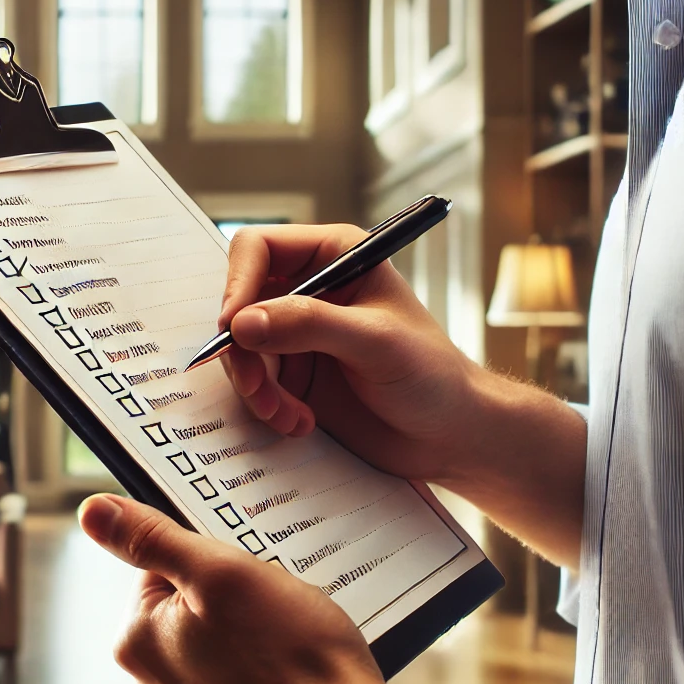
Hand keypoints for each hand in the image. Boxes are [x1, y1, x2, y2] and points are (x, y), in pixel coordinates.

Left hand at [79, 492, 534, 683]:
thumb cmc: (294, 655)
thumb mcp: (222, 572)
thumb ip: (151, 539)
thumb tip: (93, 511)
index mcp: (137, 646)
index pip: (158, 573)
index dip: (208, 566)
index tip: (242, 580)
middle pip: (184, 615)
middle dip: (226, 604)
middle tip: (270, 610)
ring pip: (213, 654)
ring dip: (244, 642)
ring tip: (286, 646)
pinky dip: (260, 681)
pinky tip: (292, 680)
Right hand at [218, 224, 481, 484]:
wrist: (448, 435)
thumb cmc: (432, 375)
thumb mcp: (374, 342)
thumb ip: (309, 324)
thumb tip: (243, 323)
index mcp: (335, 256)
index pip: (260, 249)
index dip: (238, 283)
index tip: (234, 327)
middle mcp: (310, 290)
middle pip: (240, 302)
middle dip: (243, 349)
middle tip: (258, 387)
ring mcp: (299, 334)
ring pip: (242, 348)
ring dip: (255, 387)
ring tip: (285, 414)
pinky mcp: (295, 374)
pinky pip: (256, 384)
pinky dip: (267, 407)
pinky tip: (299, 422)